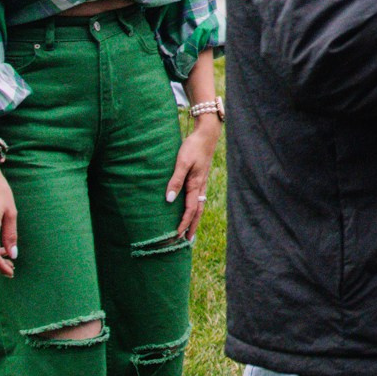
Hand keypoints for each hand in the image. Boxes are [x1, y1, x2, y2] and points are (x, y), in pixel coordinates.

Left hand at [166, 115, 218, 239]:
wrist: (207, 134)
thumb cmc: (193, 147)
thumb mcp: (182, 162)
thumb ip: (175, 180)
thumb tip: (169, 199)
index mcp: (196, 185)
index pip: (190, 210)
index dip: (184, 223)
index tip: (177, 235)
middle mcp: (200, 186)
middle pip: (197, 212)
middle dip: (192, 226)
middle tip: (187, 240)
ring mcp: (202, 183)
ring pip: (199, 206)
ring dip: (194, 219)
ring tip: (189, 230)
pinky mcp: (201, 178)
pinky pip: (199, 198)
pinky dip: (195, 209)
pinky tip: (191, 209)